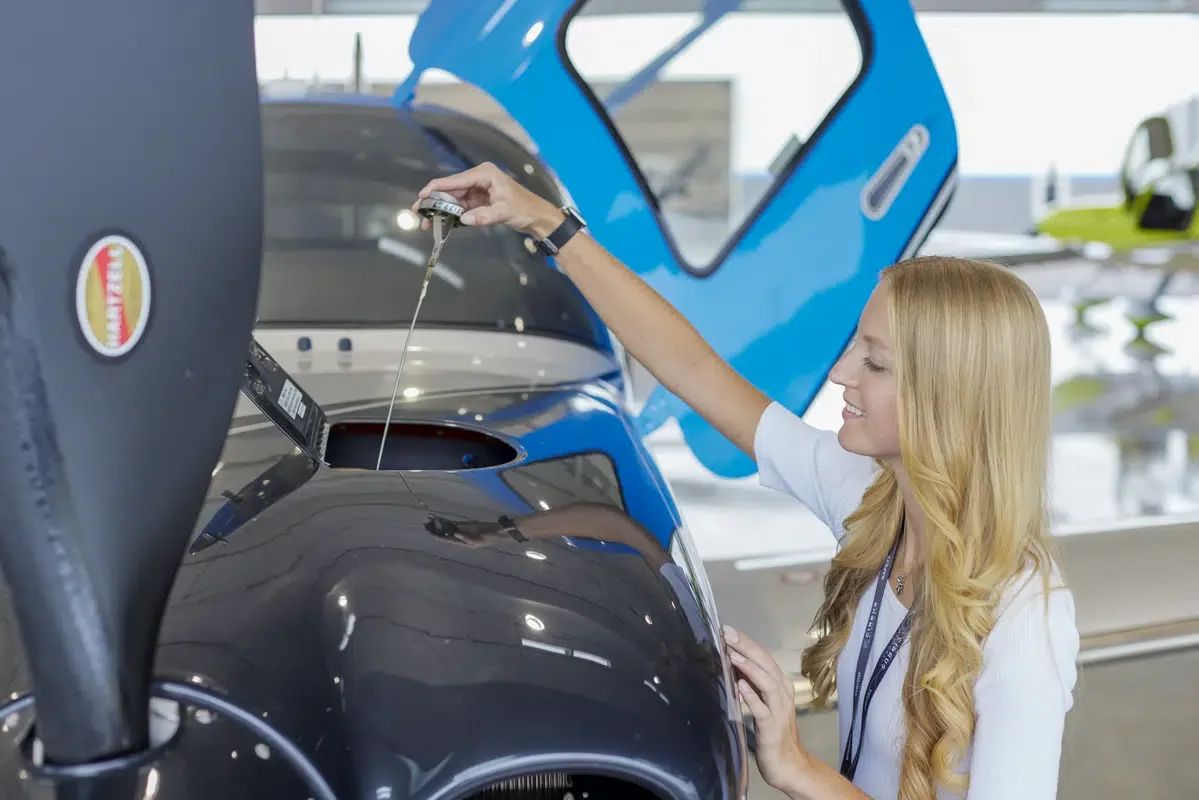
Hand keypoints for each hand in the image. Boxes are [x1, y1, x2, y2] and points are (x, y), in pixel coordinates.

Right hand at [413, 162, 562, 236]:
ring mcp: (478, 189)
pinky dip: (452, 215)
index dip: (437, 187)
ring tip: (427, 221)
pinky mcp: (479, 200)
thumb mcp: (504, 212)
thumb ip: (484, 216)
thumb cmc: (524, 209)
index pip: (456, 180)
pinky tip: (441, 222)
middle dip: (435, 201)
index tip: (422, 195)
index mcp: (485, 174)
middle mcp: (479, 178)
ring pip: (454, 199)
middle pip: (451, 189)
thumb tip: (464, 219)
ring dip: (441, 210)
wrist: (537, 217)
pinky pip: (461, 206)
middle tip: (419, 212)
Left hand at [724, 625, 809, 794]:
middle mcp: (782, 694)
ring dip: (749, 668)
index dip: (748, 643)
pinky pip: (762, 709)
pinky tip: (740, 687)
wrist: (789, 765)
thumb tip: (734, 664)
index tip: (729, 630)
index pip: (764, 658)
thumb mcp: (763, 703)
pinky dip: (751, 696)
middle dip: (747, 647)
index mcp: (781, 686)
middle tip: (728, 633)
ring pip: (766, 683)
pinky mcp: (772, 728)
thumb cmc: (774, 733)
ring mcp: (778, 710)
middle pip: (766, 665)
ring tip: (733, 655)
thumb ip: (753, 685)